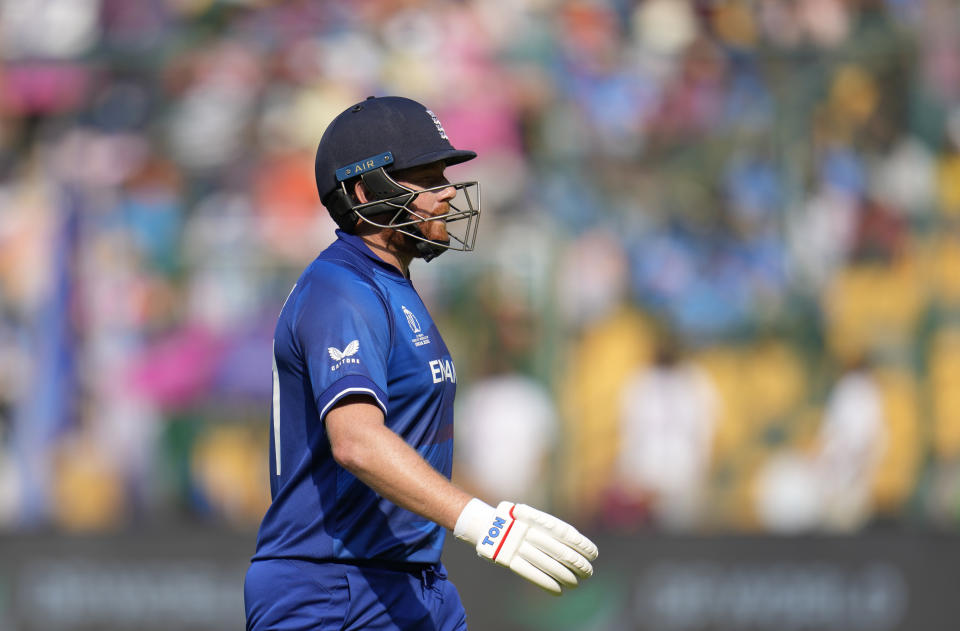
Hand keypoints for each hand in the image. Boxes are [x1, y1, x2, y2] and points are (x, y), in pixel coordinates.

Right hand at [454, 499, 598, 593]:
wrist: (485, 524)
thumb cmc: (516, 523)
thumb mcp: (533, 519)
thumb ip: (551, 530)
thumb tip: (578, 546)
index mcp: (537, 519)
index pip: (565, 532)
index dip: (581, 544)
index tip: (593, 554)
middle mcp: (529, 531)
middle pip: (559, 550)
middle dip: (576, 563)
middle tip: (588, 572)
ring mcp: (517, 545)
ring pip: (547, 563)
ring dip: (564, 576)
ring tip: (576, 583)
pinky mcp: (507, 559)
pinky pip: (530, 573)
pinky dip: (546, 583)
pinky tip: (558, 590)